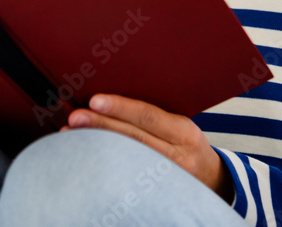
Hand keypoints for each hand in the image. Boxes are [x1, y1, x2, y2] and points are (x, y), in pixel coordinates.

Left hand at [63, 93, 232, 201]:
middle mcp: (177, 155)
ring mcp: (166, 176)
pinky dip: (104, 162)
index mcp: (184, 131)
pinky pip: (126, 174)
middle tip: (75, 117)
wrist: (210, 177)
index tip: (95, 100)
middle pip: (134, 138)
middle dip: (101, 126)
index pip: (149, 116)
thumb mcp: (180, 124)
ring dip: (97, 145)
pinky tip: (86, 154)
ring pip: (126, 158)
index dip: (121, 107)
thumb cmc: (187, 143)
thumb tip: (114, 90)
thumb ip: (154, 113)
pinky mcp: (155, 190)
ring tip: (71, 135)